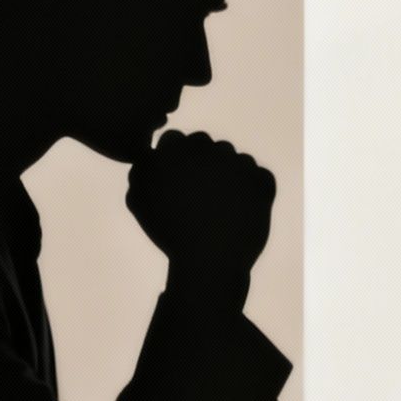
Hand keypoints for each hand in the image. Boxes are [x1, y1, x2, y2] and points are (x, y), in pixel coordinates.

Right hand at [127, 131, 275, 304]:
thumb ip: (142, 170)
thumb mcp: (138, 201)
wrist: (209, 260)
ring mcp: (238, 163)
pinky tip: (239, 211)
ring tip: (218, 208)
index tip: (177, 183)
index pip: (175, 140)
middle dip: (202, 163)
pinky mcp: (262, 179)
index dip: (176, 162)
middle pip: (205, 145)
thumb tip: (152, 155)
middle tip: (199, 196)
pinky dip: (252, 191)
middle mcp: (208, 149)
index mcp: (175, 150)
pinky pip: (258, 176)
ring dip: (228, 175)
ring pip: (233, 159)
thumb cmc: (169, 232)